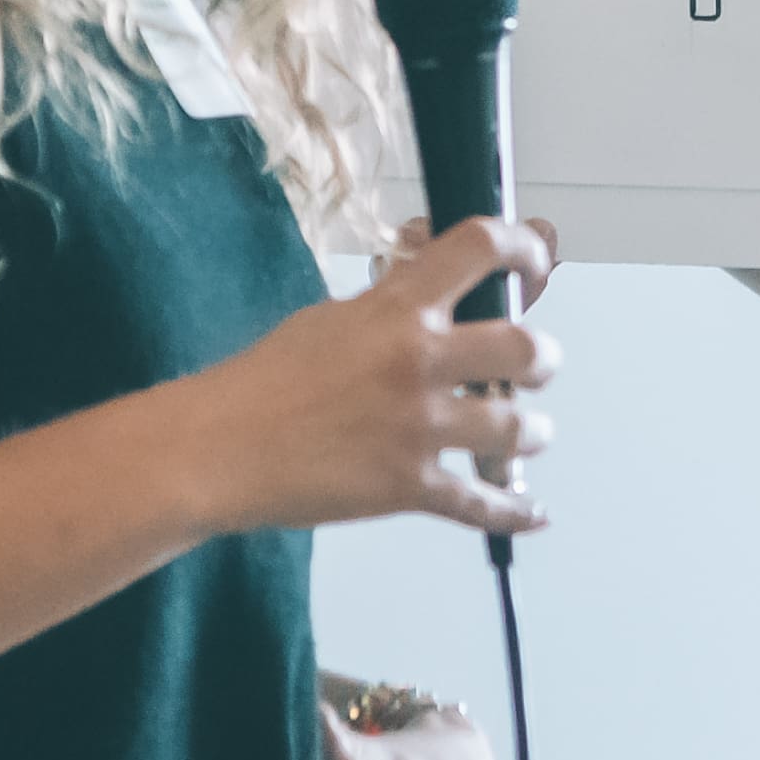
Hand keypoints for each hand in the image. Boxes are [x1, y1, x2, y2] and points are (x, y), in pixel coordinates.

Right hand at [199, 218, 554, 537]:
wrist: (217, 450)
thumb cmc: (261, 382)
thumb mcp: (330, 319)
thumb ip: (389, 306)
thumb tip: (429, 292)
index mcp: (397, 308)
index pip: (480, 247)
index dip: (523, 248)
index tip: (533, 262)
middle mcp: (419, 361)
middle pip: (524, 348)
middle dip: (542, 360)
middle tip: (537, 367)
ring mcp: (419, 427)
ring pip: (518, 429)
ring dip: (533, 433)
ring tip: (529, 434)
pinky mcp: (409, 487)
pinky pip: (483, 506)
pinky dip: (515, 513)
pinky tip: (534, 511)